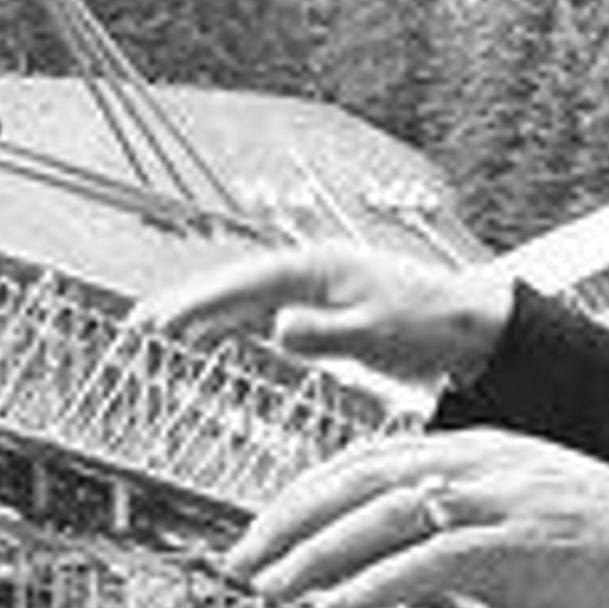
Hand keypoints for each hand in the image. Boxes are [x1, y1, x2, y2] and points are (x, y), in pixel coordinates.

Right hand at [135, 243, 516, 385]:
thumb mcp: (376, 334)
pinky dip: (235, 325)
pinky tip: (212, 339)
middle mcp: (311, 271)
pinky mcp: (324, 308)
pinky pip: (266, 313)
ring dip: (205, 315)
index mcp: (318, 268)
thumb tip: (275, 329)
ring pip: (246, 300)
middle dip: (186, 304)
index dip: (197, 301)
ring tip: (159, 332)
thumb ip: (323, 333)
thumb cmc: (430, 325)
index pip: (244, 284)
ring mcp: (316, 287)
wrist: (471, 325)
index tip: (159, 319)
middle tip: (138, 326)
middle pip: (235, 285)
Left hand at [225, 430, 608, 607]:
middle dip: (290, 520)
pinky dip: (380, 580)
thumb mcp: (508, 520)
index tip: (259, 532)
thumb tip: (376, 562)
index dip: (303, 495)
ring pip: (387, 514)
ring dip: (320, 552)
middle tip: (241, 559)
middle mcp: (480, 462)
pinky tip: (341, 603)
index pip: (366, 460)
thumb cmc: (595, 549)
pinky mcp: (522, 546)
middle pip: (361, 478)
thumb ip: (446, 527)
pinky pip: (436, 558)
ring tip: (274, 585)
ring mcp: (501, 500)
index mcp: (474, 448)